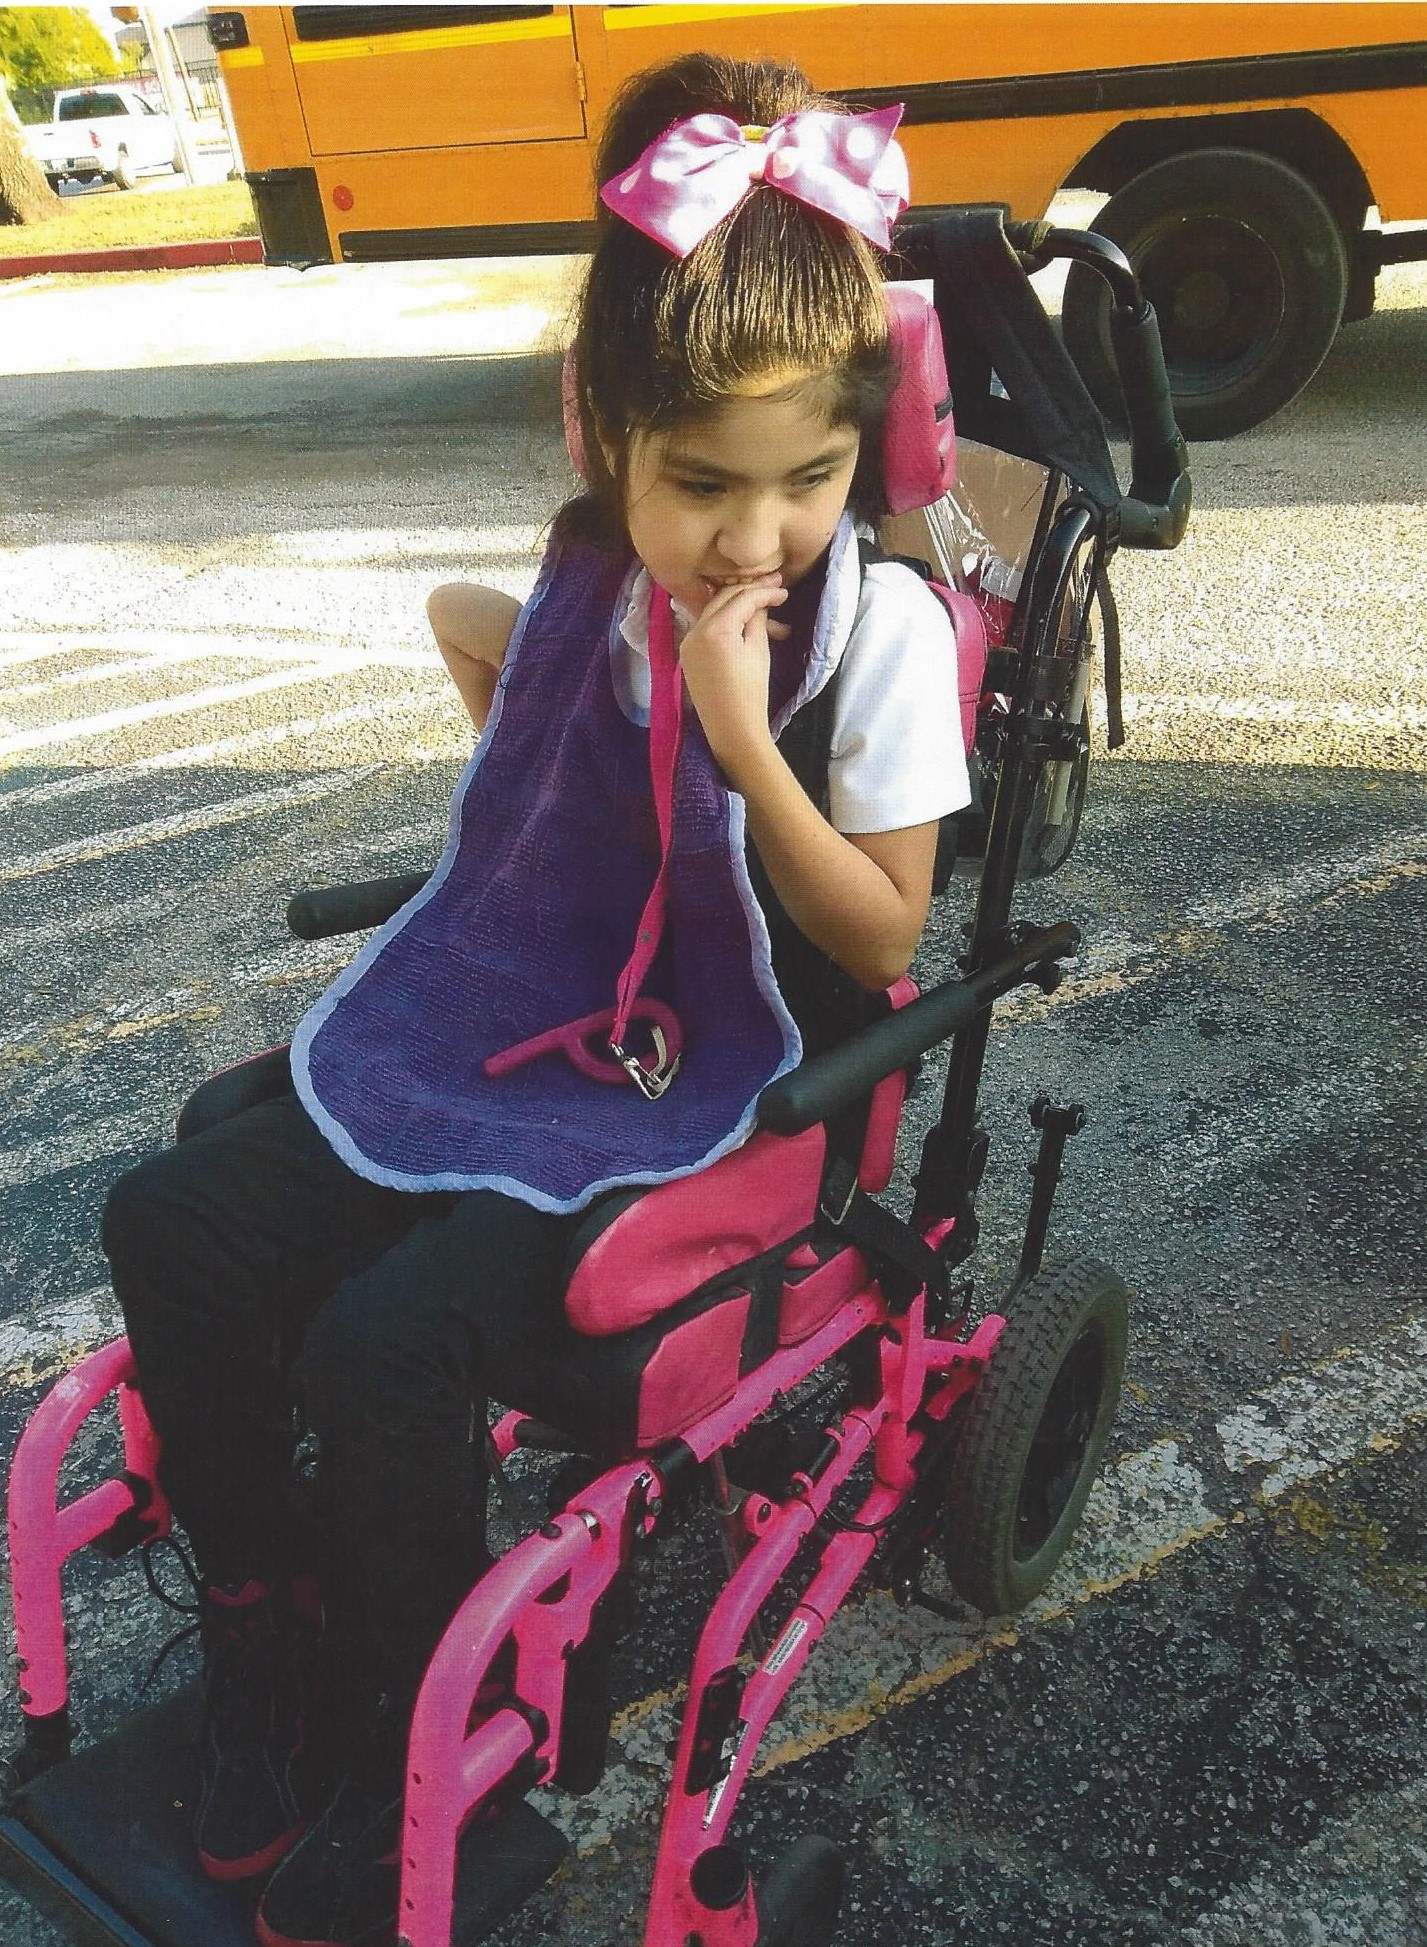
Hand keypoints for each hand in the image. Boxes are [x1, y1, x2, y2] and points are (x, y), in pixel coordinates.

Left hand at [677, 575, 788, 775]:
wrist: (732, 729)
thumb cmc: (751, 691)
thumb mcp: (759, 650)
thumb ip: (757, 619)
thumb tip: (759, 602)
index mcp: (714, 629)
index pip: (741, 598)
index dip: (764, 591)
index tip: (784, 590)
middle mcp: (694, 630)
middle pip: (723, 598)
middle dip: (749, 592)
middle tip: (774, 587)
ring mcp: (687, 642)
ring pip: (714, 611)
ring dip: (738, 606)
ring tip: (765, 610)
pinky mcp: (687, 654)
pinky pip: (707, 628)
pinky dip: (726, 622)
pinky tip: (745, 623)